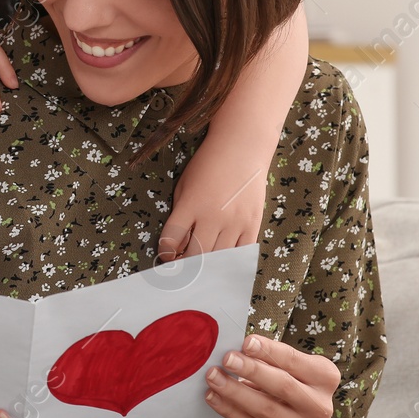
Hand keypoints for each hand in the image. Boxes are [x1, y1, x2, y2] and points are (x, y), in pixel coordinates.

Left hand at [158, 142, 267, 260]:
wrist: (242, 148)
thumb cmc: (208, 164)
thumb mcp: (184, 184)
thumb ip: (179, 213)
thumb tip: (178, 245)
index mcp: (191, 204)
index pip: (172, 238)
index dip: (166, 252)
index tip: (166, 257)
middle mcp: (213, 215)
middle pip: (196, 255)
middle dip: (185, 265)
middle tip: (182, 269)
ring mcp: (235, 221)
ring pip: (218, 257)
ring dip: (207, 266)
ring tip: (201, 269)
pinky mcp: (252, 223)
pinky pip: (241, 253)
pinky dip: (230, 262)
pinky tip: (223, 263)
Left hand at [204, 334, 339, 417]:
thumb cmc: (291, 384)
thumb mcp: (290, 369)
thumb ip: (270, 358)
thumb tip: (236, 347)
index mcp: (325, 377)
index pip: (294, 361)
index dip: (269, 351)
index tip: (245, 342)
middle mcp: (319, 406)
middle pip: (282, 385)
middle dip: (251, 370)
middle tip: (226, 358)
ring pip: (264, 408)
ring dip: (234, 391)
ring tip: (213, 376)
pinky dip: (229, 410)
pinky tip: (213, 396)